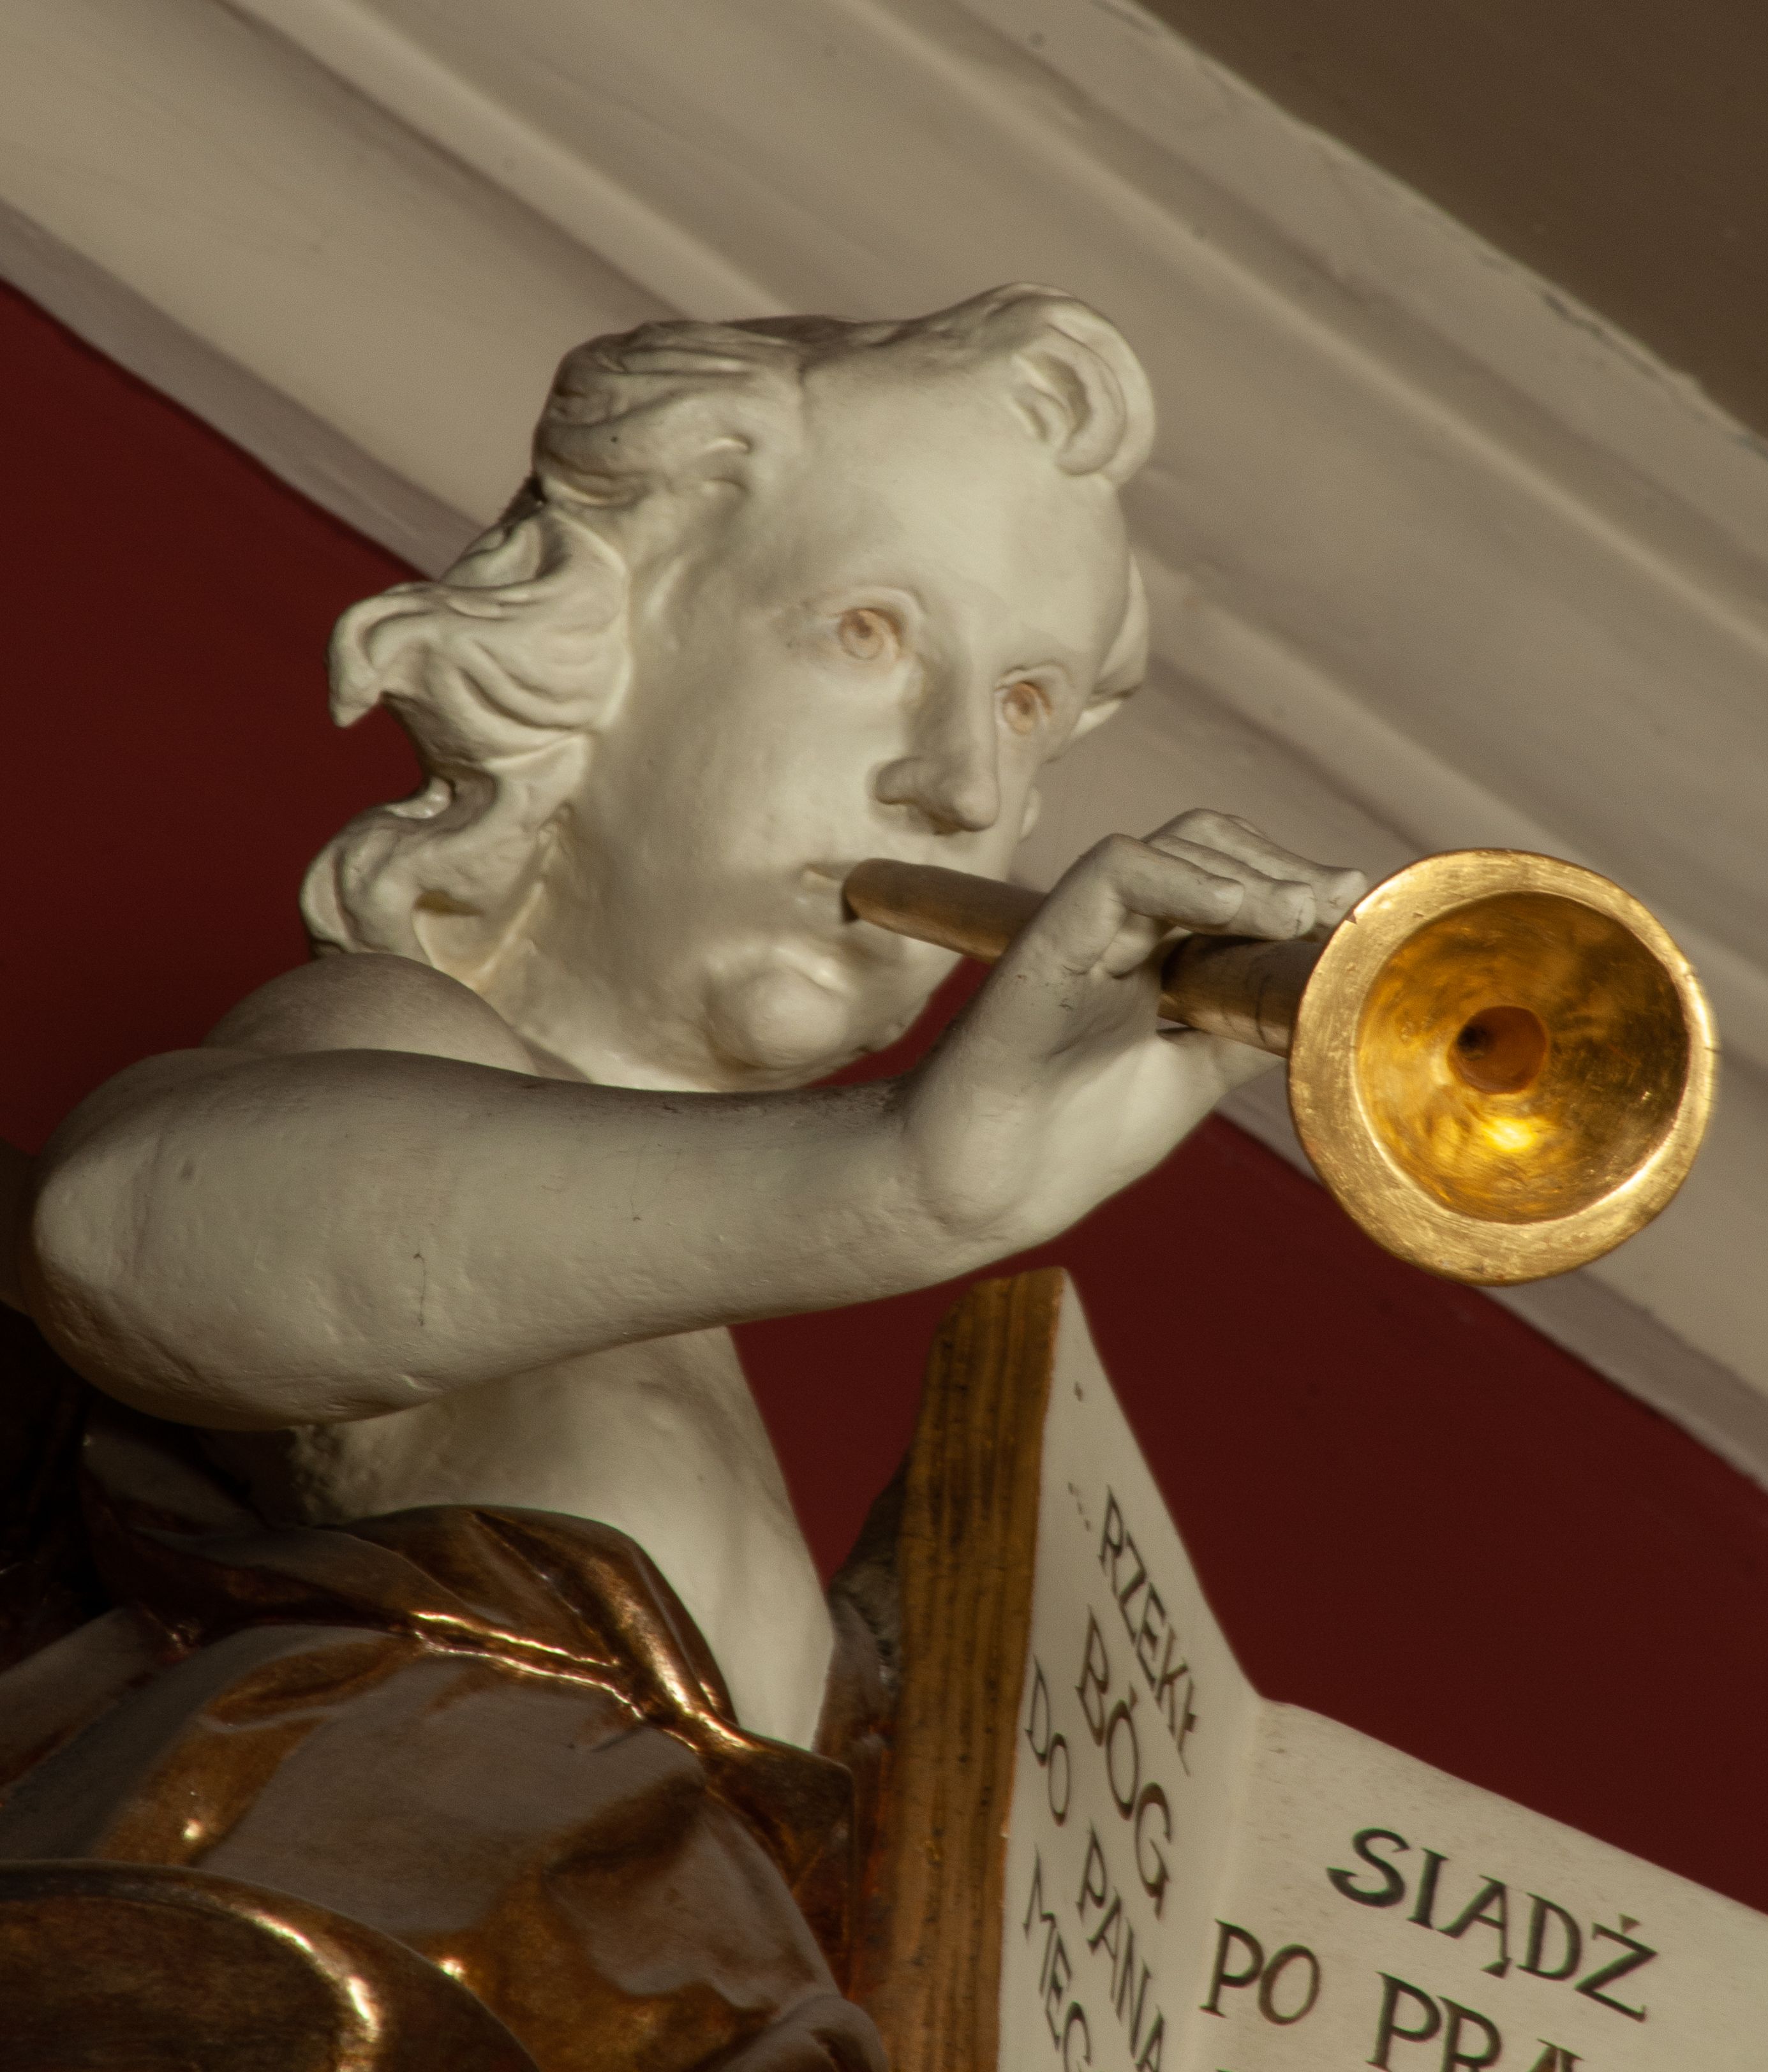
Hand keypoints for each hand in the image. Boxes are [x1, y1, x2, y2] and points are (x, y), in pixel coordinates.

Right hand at [896, 809, 1367, 1253]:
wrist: (974, 1195)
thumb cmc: (1063, 1145)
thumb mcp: (1186, 1079)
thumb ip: (1241, 1032)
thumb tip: (1323, 996)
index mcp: (1144, 961)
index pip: (1223, 879)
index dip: (1290, 881)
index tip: (1347, 908)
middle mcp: (1111, 934)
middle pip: (1202, 846)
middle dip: (1279, 865)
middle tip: (1331, 906)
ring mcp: (1076, 933)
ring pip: (1164, 847)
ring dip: (1245, 870)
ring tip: (1297, 912)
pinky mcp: (1042, 946)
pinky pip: (1111, 873)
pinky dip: (1180, 877)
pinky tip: (1233, 910)